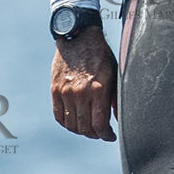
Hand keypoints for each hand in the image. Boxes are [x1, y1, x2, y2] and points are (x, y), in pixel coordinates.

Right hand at [50, 26, 117, 140]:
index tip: (110, 136)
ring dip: (81, 131)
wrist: (79, 37)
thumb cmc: (101, 55)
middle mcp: (81, 93)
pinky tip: (75, 122)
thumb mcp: (115, 74)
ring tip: (89, 128)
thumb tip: (118, 119)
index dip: (106, 135)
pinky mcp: (55, 90)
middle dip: (95, 134)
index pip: (99, 124)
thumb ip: (116, 98)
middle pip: (85, 128)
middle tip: (100, 133)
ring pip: (71, 124)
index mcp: (99, 89)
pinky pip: (59, 116)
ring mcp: (66, 92)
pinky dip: (67, 123)